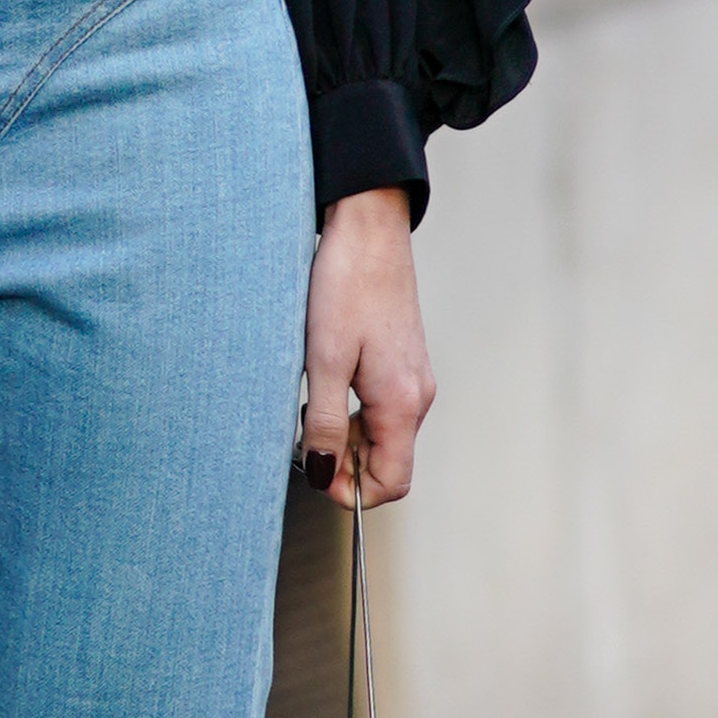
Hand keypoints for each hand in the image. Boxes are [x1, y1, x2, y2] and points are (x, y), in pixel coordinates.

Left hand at [301, 186, 433, 505]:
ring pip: (381, 436)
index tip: (311, 470)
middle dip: (342, 462)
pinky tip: (324, 382)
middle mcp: (416, 397)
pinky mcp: (402, 363)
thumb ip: (321, 425)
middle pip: (386, 463)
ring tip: (308, 404)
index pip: (392, 482)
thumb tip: (320, 474)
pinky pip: (380, 409)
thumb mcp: (323, 361)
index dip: (350, 490)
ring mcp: (412, 380)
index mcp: (401, 403)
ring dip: (343, 436)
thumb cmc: (346, 285)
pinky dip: (350, 411)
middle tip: (300, 433)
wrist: (368, 227)